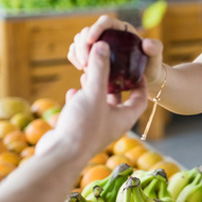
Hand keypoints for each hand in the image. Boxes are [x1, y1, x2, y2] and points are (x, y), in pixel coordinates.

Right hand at [40, 41, 147, 162]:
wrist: (60, 156)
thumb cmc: (83, 126)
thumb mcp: (94, 94)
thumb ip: (100, 69)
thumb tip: (103, 45)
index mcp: (124, 118)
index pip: (141, 99)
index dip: (141, 84)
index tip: (137, 69)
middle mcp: (112, 124)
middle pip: (119, 101)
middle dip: (113, 83)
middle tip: (109, 66)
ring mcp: (94, 129)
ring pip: (98, 105)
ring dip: (94, 90)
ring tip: (88, 75)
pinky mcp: (78, 132)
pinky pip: (82, 112)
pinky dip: (78, 100)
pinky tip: (72, 92)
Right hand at [67, 15, 165, 86]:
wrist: (143, 79)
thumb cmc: (151, 67)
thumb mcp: (156, 59)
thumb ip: (156, 50)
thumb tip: (147, 43)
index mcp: (121, 29)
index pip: (105, 21)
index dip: (96, 28)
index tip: (92, 41)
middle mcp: (108, 34)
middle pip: (88, 31)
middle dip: (83, 45)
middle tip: (86, 64)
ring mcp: (98, 44)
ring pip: (80, 40)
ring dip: (78, 52)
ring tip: (84, 68)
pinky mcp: (92, 55)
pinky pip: (77, 51)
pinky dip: (75, 58)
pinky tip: (82, 70)